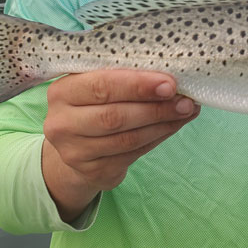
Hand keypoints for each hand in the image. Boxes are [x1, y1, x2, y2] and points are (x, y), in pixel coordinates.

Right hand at [41, 70, 198, 220]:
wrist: (75, 145)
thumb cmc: (93, 105)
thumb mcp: (96, 84)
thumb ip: (125, 77)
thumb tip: (171, 76)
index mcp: (62, 91)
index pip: (101, 86)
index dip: (137, 86)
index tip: (169, 84)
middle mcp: (61, 123)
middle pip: (114, 116)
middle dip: (155, 107)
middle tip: (185, 101)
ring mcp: (74, 151)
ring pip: (126, 138)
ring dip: (162, 124)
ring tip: (186, 111)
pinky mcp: (92, 171)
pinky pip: (132, 154)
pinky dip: (157, 138)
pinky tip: (172, 126)